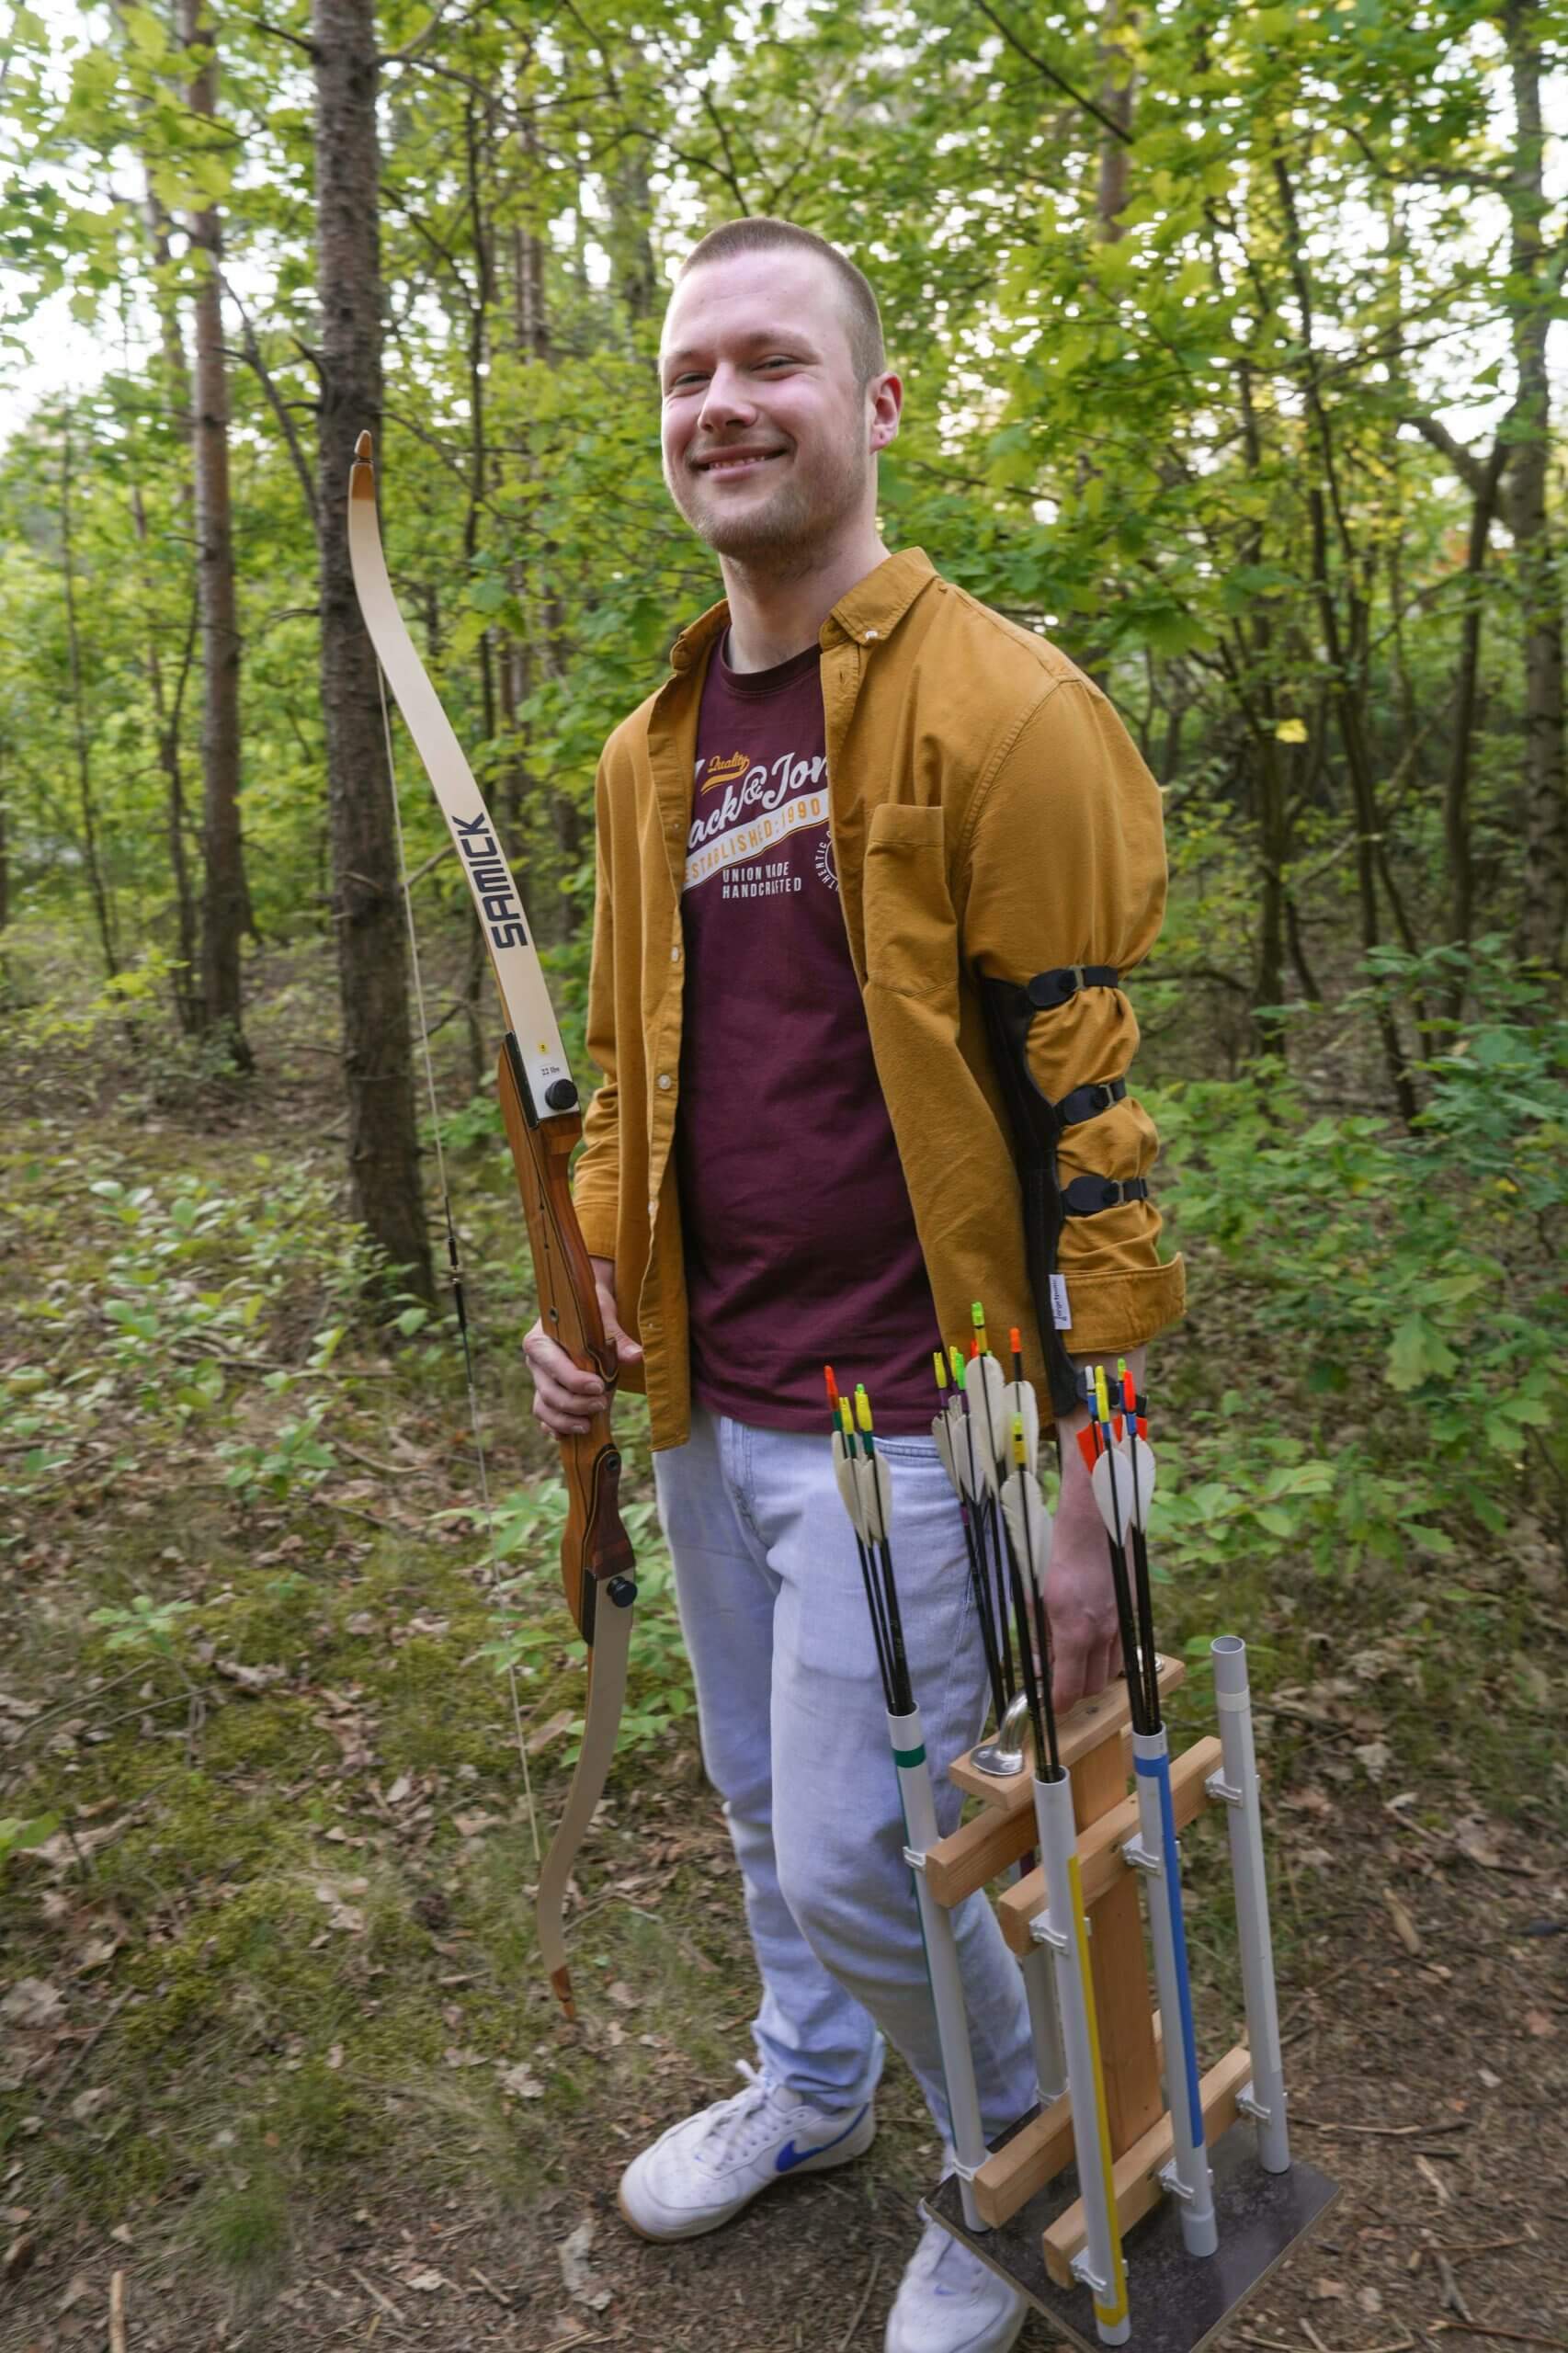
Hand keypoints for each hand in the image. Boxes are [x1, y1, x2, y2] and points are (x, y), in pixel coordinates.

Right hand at [523, 1256, 641, 1437]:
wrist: (582, 1309)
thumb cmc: (591, 1309)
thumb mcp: (604, 1315)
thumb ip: (617, 1338)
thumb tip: (636, 1357)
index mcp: (540, 1339)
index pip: (553, 1365)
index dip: (574, 1380)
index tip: (599, 1387)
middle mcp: (535, 1361)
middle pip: (548, 1391)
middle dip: (574, 1403)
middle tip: (602, 1404)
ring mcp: (539, 1378)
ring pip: (543, 1407)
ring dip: (564, 1421)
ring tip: (588, 1426)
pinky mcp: (547, 1392)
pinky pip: (546, 1415)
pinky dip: (556, 1427)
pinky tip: (570, 1435)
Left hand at [1041, 1489, 1122, 1717]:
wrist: (1094, 1521)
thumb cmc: (1057, 1553)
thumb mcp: (1034, 1597)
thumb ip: (1039, 1636)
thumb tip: (1040, 1664)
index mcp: (1074, 1631)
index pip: (1069, 1689)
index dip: (1057, 1704)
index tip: (1049, 1705)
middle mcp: (1102, 1633)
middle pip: (1093, 1686)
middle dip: (1074, 1690)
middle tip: (1056, 1679)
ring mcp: (1121, 1623)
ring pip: (1111, 1671)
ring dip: (1092, 1674)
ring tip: (1073, 1659)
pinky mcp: (1132, 1612)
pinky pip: (1123, 1649)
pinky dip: (1108, 1655)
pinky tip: (1092, 1641)